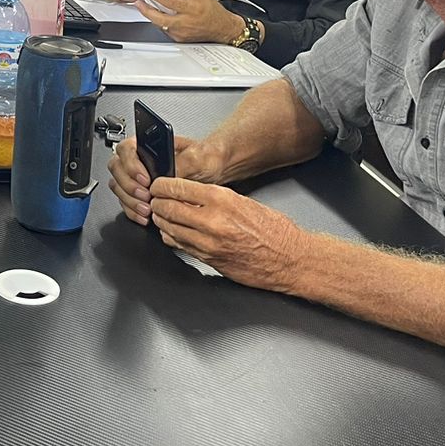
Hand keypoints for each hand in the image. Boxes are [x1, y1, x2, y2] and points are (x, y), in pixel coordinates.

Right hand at [108, 132, 225, 223]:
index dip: (131, 165)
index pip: (126, 149)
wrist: (213, 169)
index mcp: (149, 143)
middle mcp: (139, 158)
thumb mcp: (197, 157)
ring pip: (118, 186)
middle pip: (117, 169)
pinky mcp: (139, 192)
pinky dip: (132, 210)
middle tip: (146, 195)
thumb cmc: (205, 157)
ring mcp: (137, 176)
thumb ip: (180, 163)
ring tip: (147, 208)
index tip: (145, 179)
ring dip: (129, 200)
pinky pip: (125, 201)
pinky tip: (145, 215)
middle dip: (129, 186)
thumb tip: (166, 174)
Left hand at [137, 0, 244, 43]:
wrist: (222, 28)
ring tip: (144, 7)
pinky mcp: (179, 40)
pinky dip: (159, 22)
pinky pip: (165, 30)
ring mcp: (181, 33)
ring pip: (159, 24)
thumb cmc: (212, 11)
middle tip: (138, 2)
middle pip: (159, 17)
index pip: (169, 1)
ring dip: (150, 15)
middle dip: (145, 9)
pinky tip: (158, 15)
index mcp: (192, 8)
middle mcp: (185, 22)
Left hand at [149, 178, 304, 292]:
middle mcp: (212, 221)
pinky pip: (179, 246)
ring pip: (169, 228)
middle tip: (154, 199)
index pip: (177, 187)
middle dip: (156, 203)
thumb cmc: (274, 230)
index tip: (157, 185)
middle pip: (167, 208)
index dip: (161, 185)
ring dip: (161, 221)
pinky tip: (172, 232)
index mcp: (221, 200)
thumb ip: (213, 198)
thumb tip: (188, 194)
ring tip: (161, 215)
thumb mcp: (243, 201)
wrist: (290, 260)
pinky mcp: (208, 260)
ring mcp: (208, 243)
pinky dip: (171, 237)